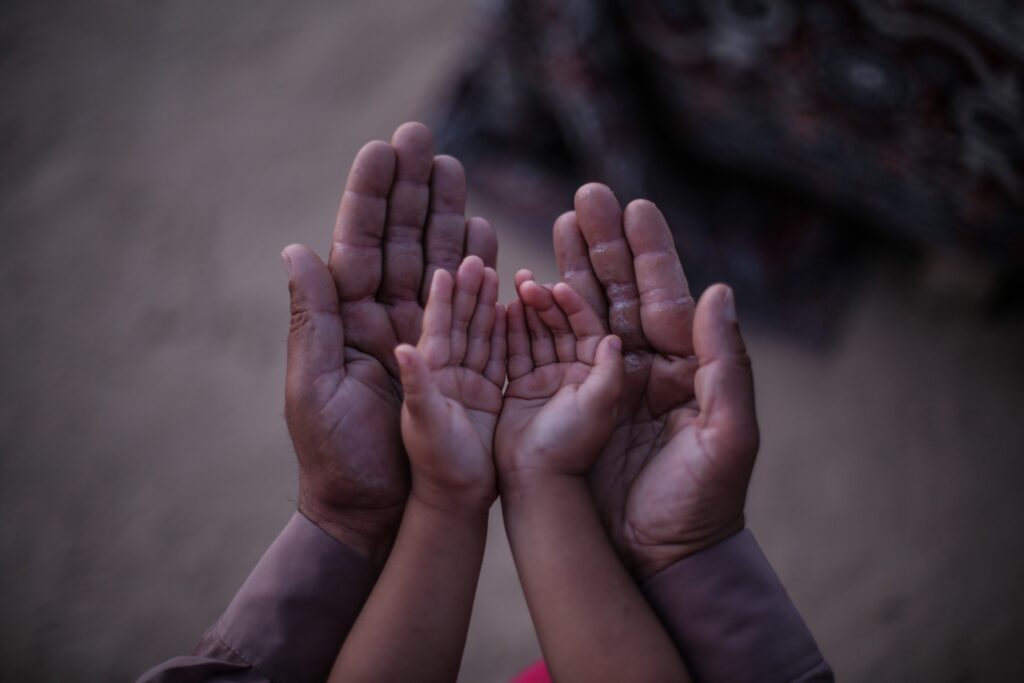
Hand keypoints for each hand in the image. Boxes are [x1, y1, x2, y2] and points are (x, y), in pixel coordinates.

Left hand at [281, 123, 497, 565]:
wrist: (379, 513)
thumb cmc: (337, 457)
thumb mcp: (315, 386)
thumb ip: (313, 317)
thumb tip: (297, 249)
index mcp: (347, 319)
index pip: (361, 243)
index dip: (373, 196)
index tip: (384, 149)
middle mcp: (385, 318)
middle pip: (403, 240)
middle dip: (414, 190)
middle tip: (425, 139)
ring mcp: (423, 334)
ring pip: (439, 262)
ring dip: (448, 215)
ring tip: (456, 170)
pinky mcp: (455, 358)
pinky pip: (470, 305)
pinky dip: (479, 267)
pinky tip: (485, 231)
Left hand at [395, 256, 504, 514]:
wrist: (450, 503)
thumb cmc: (431, 465)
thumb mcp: (416, 424)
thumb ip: (415, 385)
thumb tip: (403, 347)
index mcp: (422, 373)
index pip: (434, 326)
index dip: (441, 297)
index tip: (448, 266)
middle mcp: (440, 375)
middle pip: (458, 323)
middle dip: (468, 291)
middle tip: (479, 258)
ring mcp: (463, 386)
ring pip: (479, 336)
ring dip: (488, 306)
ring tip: (500, 274)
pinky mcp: (485, 398)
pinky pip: (497, 358)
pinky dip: (505, 334)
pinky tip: (515, 312)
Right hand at [495, 273, 622, 488]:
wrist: (536, 481)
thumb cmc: (570, 447)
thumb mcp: (599, 407)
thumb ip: (608, 371)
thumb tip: (614, 337)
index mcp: (597, 375)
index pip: (588, 328)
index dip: (573, 305)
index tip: (556, 286)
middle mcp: (575, 374)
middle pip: (560, 326)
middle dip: (545, 301)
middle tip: (525, 280)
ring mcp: (548, 380)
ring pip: (536, 334)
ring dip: (525, 310)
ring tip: (511, 286)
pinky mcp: (523, 388)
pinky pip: (515, 352)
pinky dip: (508, 332)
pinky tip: (499, 310)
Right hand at [554, 184, 758, 579]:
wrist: (658, 561)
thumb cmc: (701, 503)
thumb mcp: (728, 435)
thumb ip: (728, 363)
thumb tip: (719, 291)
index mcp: (685, 367)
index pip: (664, 295)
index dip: (648, 250)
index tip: (634, 205)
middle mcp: (644, 366)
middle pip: (619, 292)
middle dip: (603, 244)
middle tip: (585, 195)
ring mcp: (603, 384)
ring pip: (583, 312)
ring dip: (570, 268)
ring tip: (555, 224)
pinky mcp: (570, 406)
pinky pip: (550, 352)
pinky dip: (537, 318)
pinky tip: (525, 283)